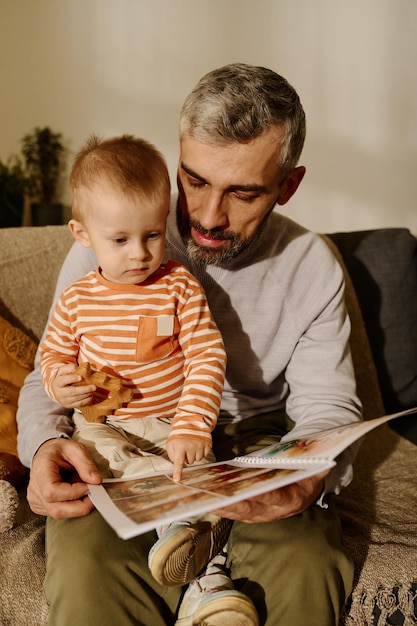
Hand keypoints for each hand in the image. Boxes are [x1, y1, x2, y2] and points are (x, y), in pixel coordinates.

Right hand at [27, 438, 101, 518]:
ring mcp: (35, 499)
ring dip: (78, 507)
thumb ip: (86, 464)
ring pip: (58, 514)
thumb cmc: (59, 450)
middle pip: (56, 509)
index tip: (90, 487)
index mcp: (40, 470)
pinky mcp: (39, 506)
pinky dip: (71, 508)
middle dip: (81, 506)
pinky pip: (57, 513)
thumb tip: (96, 481)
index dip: (74, 493)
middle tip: (95, 494)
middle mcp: (35, 488)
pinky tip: (75, 495)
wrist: (46, 453)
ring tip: (85, 492)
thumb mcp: (75, 449)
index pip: (52, 491)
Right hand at [51, 363, 95, 407]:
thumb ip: (70, 368)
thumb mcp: (63, 371)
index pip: (63, 380)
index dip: (72, 379)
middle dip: (84, 389)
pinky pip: (78, 404)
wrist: (56, 390)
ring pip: (76, 398)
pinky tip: (91, 395)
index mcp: (57, 382)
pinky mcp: (68, 405)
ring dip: (86, 394)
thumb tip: (77, 368)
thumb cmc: (63, 377)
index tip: (80, 377)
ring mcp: (63, 400)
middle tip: (94, 387)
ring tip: (93, 389)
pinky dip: (86, 400)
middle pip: (72, 391)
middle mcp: (59, 392)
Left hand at [166, 438, 211, 481]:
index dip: (178, 472)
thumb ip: (171, 454)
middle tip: (185, 449)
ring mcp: (200, 445)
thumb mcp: (171, 442)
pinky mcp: (207, 444)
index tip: (177, 480)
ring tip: (192, 446)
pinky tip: (198, 445)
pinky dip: (201, 452)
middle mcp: (190, 447)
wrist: (192, 422)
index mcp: (180, 447)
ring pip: (198, 459)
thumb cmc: (179, 434)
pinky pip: (205, 455)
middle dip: (187, 457)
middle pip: (190, 462)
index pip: (178, 462)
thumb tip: (176, 463)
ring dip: (194, 455)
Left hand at [212, 469, 328, 522]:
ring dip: (222, 507)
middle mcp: (277, 511)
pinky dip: (223, 507)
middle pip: (251, 510)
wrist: (308, 488)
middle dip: (231, 505)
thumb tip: (327, 457)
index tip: (245, 492)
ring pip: (241, 514)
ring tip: (204, 498)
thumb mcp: (317, 468)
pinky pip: (237, 512)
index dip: (261, 496)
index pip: (276, 498)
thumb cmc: (308, 473)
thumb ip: (320, 464)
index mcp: (293, 499)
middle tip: (213, 497)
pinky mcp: (254, 514)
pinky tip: (208, 499)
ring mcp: (265, 514)